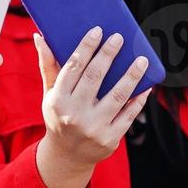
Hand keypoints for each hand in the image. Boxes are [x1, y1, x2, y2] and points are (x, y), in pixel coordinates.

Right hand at [34, 27, 151, 187]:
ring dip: (132, 75)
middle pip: (95, 77)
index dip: (86, 47)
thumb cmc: (59, 117)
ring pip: (117, 95)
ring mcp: (94, 128)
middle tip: (120, 37)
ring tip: (142, 59)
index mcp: (58, 100)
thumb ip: (48, 66)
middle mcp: (74, 114)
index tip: (98, 31)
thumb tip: (40, 37)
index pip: (73, 67)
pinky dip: (139, 99)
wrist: (67, 156)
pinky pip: (129, 115)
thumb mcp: (49, 95)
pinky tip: (147, 85)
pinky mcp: (110, 139)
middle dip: (109, 54)